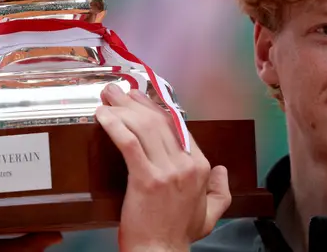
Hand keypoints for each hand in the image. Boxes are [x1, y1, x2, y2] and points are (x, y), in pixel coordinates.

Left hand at [96, 84, 231, 251]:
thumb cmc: (177, 235)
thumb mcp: (210, 215)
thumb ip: (220, 192)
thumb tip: (222, 172)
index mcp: (200, 168)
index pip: (177, 127)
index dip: (155, 108)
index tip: (139, 99)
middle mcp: (186, 165)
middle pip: (159, 122)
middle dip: (135, 102)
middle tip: (117, 91)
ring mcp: (167, 172)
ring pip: (144, 127)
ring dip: (122, 108)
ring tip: (107, 97)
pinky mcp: (145, 179)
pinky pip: (129, 144)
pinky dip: (115, 126)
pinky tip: (104, 116)